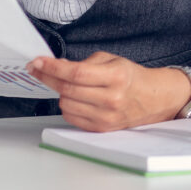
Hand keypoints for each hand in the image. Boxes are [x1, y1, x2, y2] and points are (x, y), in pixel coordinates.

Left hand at [28, 51, 190, 131]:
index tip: (37, 62)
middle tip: (38, 69)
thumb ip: (85, 63)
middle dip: (47, 77)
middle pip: (67, 89)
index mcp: (116, 76)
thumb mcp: (113, 61)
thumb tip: (57, 67)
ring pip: (65, 104)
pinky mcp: (101, 128)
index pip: (76, 73)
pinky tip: (74, 98)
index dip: (52, 67)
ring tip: (67, 85)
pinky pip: (71, 117)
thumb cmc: (131, 77)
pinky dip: (67, 106)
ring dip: (60, 93)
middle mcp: (111, 98)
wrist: (153, 99)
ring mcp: (105, 116)